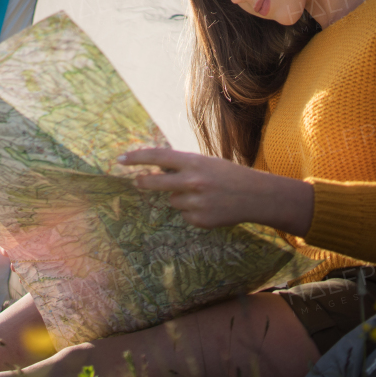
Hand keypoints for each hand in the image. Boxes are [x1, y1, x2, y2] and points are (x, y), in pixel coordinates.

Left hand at [119, 148, 313, 235]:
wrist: (255, 196)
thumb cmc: (228, 175)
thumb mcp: (206, 162)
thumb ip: (182, 165)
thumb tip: (154, 168)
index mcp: (193, 162)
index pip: (157, 156)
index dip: (136, 157)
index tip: (120, 159)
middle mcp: (192, 181)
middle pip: (154, 182)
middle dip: (143, 182)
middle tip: (136, 181)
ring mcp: (195, 202)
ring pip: (172, 200)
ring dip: (180, 197)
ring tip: (203, 195)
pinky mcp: (199, 220)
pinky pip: (184, 215)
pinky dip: (192, 211)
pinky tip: (209, 207)